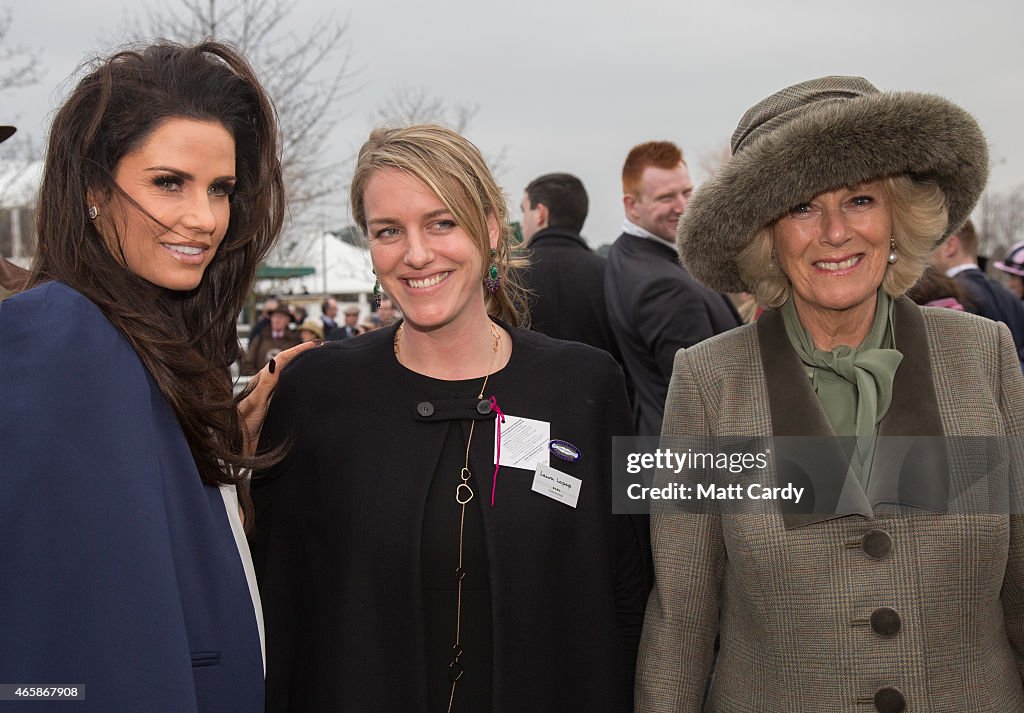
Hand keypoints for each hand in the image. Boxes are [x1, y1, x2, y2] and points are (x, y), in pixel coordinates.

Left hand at [238, 339, 319, 455]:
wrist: (237, 445)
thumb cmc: (242, 425)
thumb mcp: (255, 402)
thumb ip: (265, 383)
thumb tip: (273, 361)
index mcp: (262, 380)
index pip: (283, 359)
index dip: (299, 350)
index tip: (316, 343)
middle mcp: (267, 385)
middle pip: (287, 364)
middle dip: (303, 354)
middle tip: (320, 347)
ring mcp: (271, 396)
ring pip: (289, 376)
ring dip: (302, 367)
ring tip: (317, 360)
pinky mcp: (274, 406)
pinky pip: (289, 390)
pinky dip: (299, 383)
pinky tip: (306, 385)